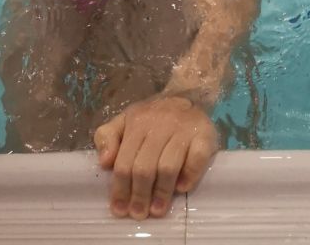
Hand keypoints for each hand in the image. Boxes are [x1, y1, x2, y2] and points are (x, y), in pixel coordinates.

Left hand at [94, 95, 217, 219]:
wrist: (187, 95)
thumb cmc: (152, 117)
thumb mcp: (125, 120)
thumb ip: (108, 137)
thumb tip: (104, 162)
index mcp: (138, 122)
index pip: (125, 161)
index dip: (120, 189)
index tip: (120, 210)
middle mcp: (160, 123)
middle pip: (145, 166)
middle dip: (139, 195)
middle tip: (139, 214)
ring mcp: (184, 128)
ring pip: (168, 166)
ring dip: (161, 192)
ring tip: (157, 210)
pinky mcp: (205, 134)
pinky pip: (197, 159)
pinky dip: (189, 176)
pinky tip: (182, 188)